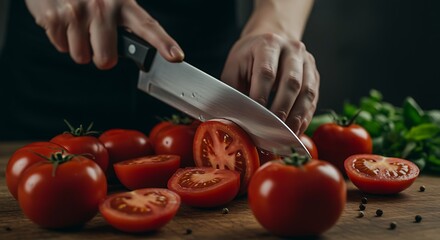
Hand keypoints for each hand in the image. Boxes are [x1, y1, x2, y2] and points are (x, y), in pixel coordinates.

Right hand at [25, 0, 183, 68]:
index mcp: (124, 3)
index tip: (176, 56)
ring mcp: (78, 10)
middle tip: (97, 42)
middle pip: (106, 59)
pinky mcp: (55, 15)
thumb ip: (127, 25)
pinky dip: (61, 40)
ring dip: (78, 47)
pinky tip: (64, 23)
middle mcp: (103, 6)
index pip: (148, 26)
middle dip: (101, 57)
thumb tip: (141, 55)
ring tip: (78, 27)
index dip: (163, 43)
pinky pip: (61, 47)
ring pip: (81, 56)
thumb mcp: (112, 3)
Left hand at [221, 33, 319, 134]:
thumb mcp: (234, 68)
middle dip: (281, 109)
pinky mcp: (314, 75)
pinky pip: (314, 99)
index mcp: (268, 44)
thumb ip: (233, 91)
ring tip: (286, 135)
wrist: (268, 40)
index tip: (255, 116)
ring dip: (297, 117)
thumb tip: (234, 118)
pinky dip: (304, 117)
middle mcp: (292, 49)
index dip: (261, 96)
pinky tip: (295, 131)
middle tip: (272, 129)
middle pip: (291, 82)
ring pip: (307, 92)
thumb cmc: (248, 58)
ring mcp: (307, 62)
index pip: (267, 72)